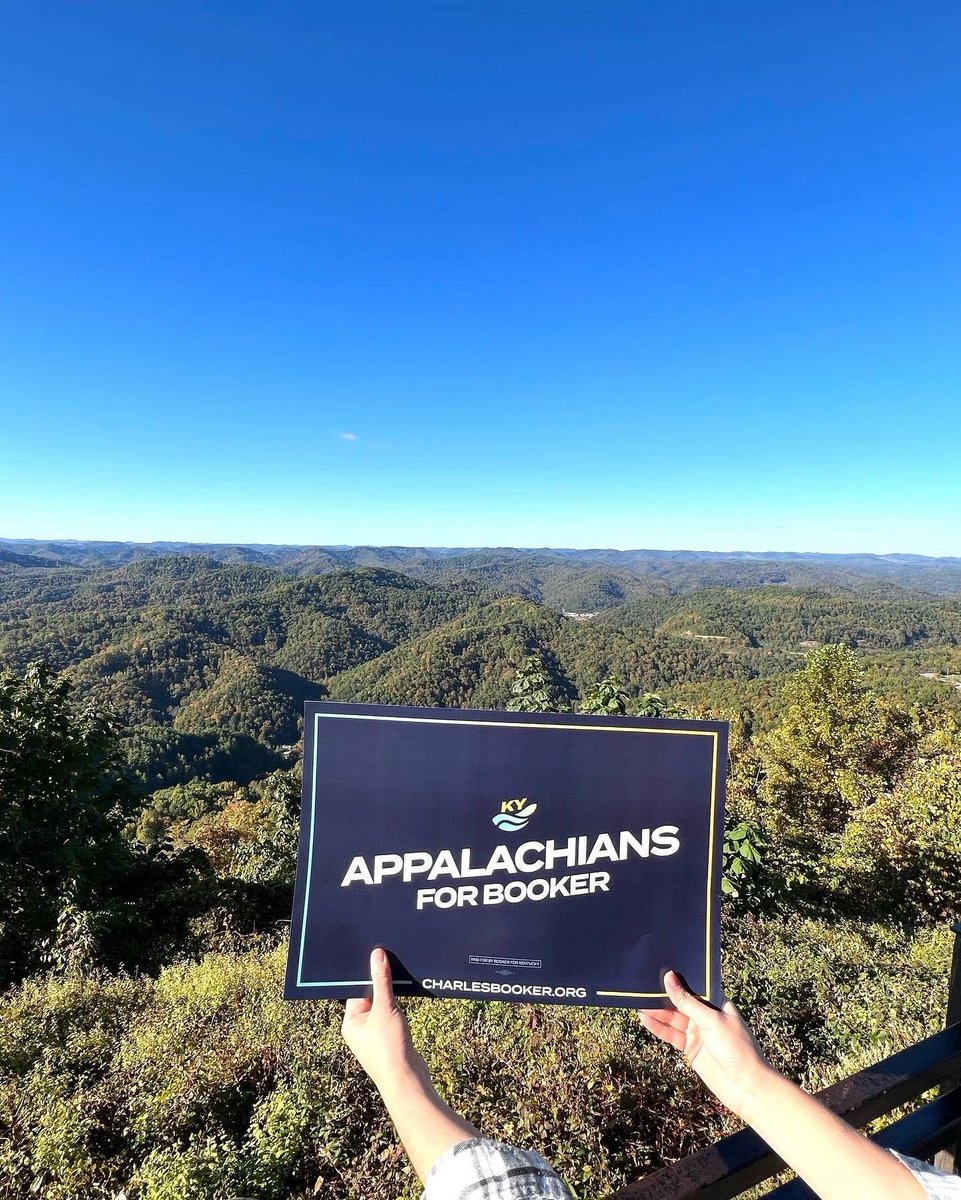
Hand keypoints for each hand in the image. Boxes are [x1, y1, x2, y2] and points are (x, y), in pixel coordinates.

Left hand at [342, 947, 426, 1094]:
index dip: (369, 975)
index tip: (379, 957)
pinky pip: (392, 1018)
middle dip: (382, 986)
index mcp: (350, 1023)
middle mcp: (359, 1030)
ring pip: (383, 1008)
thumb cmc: (389, 1049)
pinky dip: (399, 1010)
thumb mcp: (385, 1008)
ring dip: (392, 998)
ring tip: (402, 985)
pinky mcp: (390, 1041)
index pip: (357, 990)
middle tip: (393, 966)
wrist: (407, 1081)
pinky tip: (407, 1003)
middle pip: (371, 998)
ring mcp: (375, 1037)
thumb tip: (376, 955)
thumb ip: (381, 981)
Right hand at [640, 971, 772, 1118]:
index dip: (676, 980)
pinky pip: (671, 1035)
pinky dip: (659, 1028)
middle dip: (662, 996)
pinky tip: (646, 1020)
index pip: (692, 987)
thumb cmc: (738, 1050)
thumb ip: (687, 1001)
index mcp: (717, 1003)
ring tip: (638, 1003)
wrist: (747, 1088)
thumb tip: (669, 977)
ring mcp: (698, 1032)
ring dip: (657, 1012)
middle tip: (641, 987)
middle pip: (680, 1002)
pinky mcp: (691, 1048)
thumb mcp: (712, 1021)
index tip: (657, 970)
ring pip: (673, 1018)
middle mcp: (706, 1016)